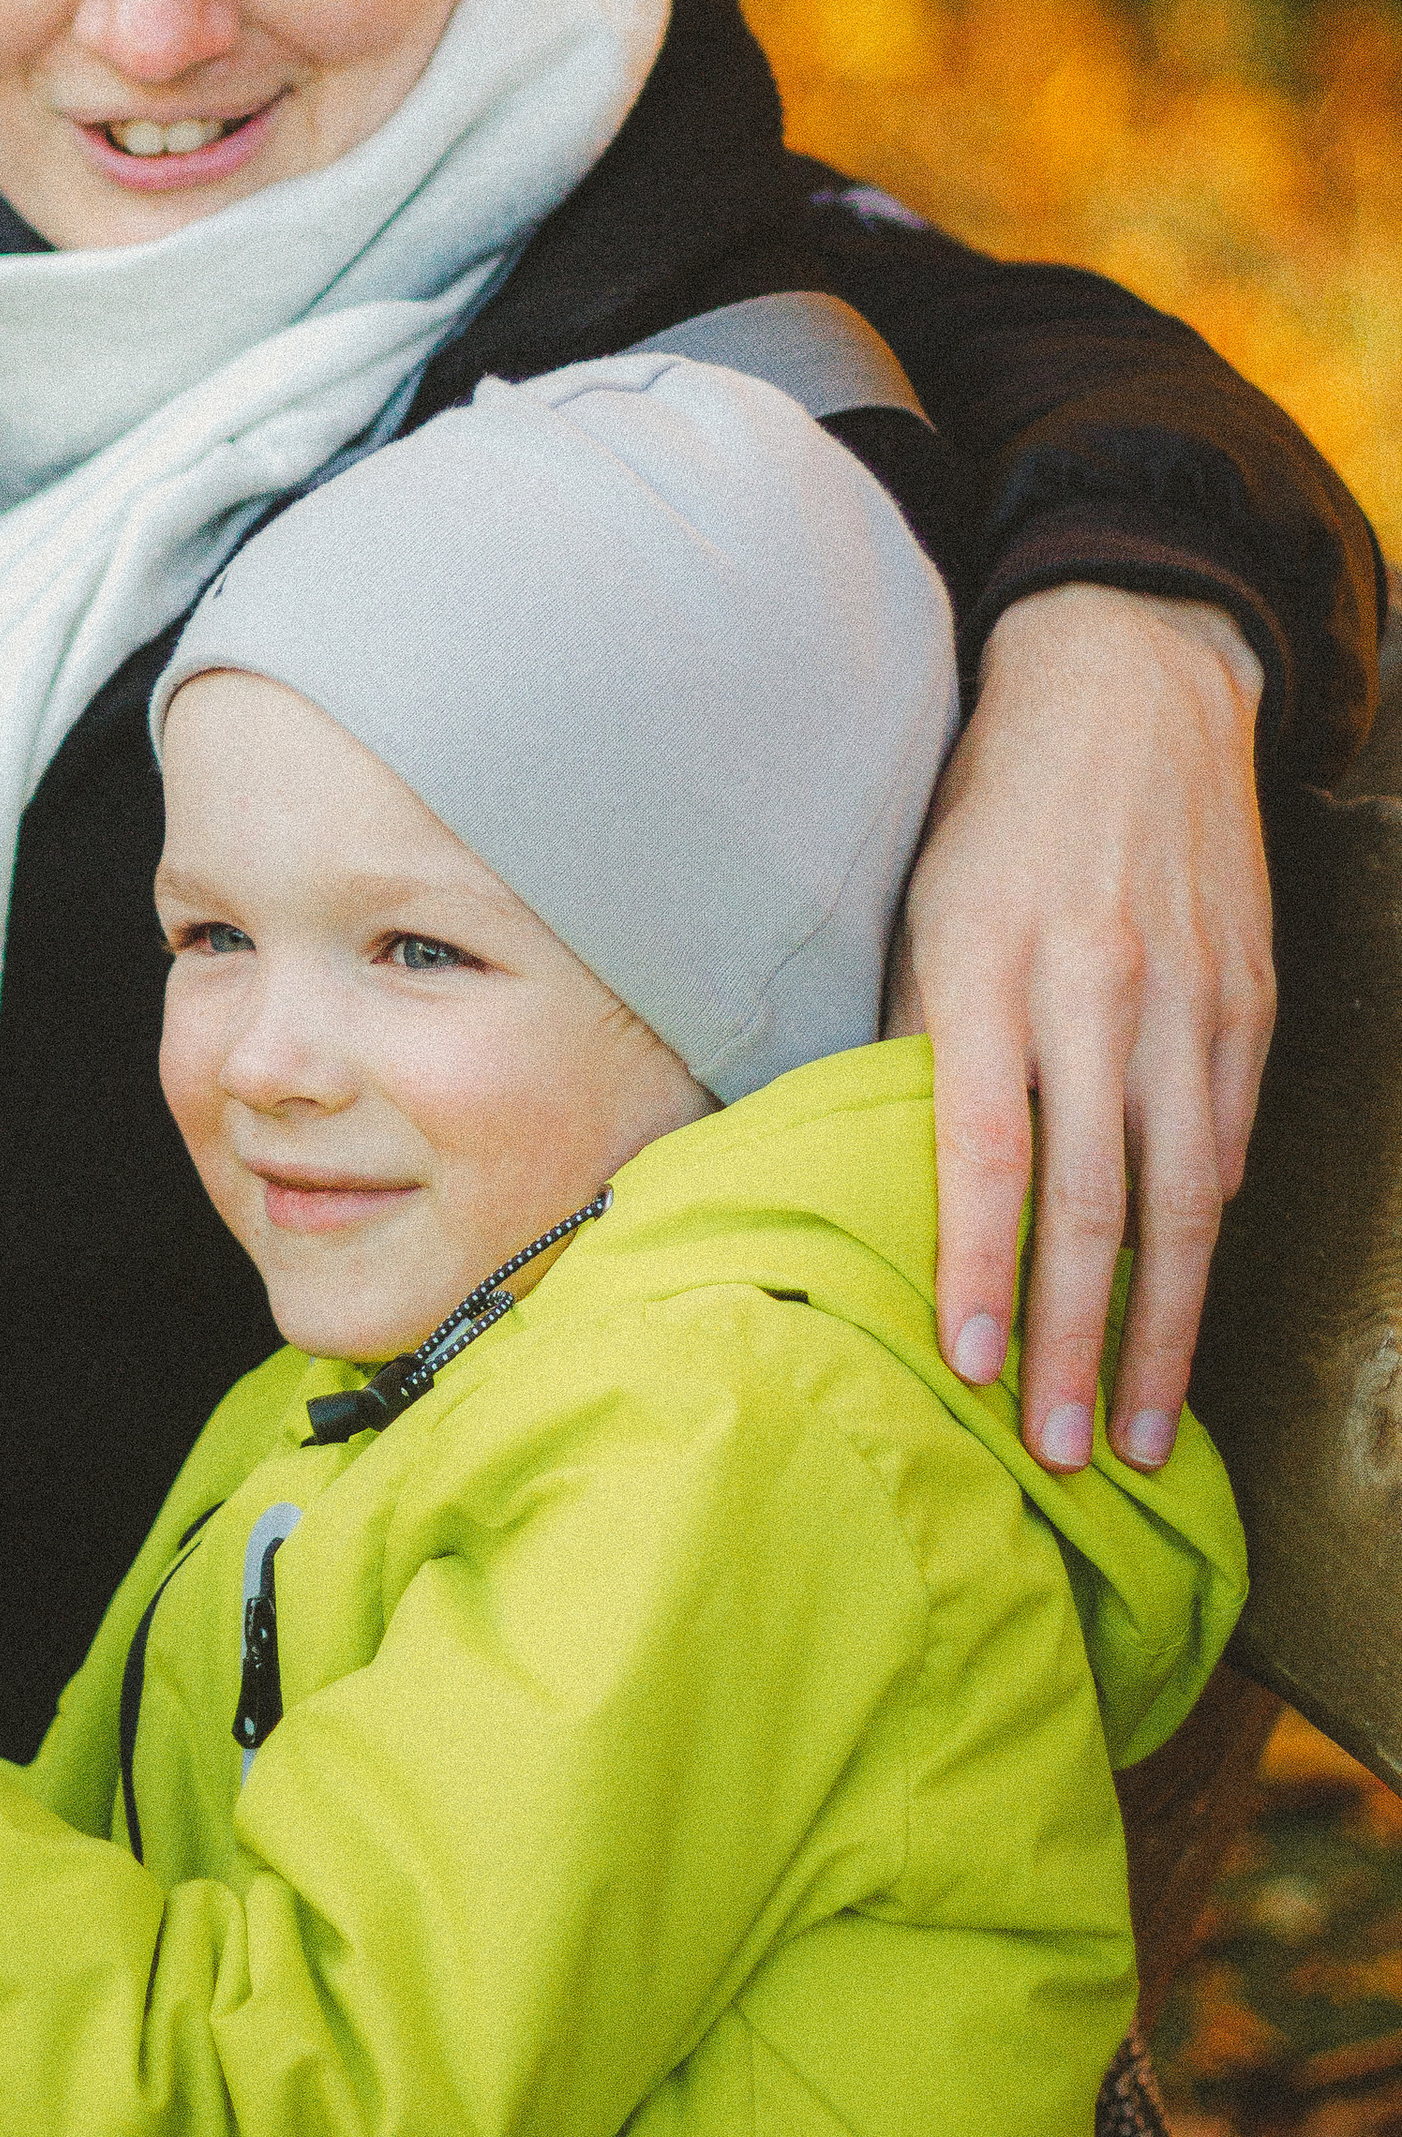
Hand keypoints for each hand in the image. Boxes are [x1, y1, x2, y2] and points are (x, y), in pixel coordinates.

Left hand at [887, 586, 1273, 1475]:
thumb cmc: (992, 803)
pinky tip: (1183, 1298)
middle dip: (1078, 1340)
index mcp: (992, 962)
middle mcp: (1097, 987)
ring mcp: (1185, 997)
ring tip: (1143, 1426)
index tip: (972, 1366)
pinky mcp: (1246, 997)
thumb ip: (920, 1029)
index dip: (981, 1266)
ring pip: (1181, 1196)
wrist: (1128, 686)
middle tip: (1062, 1450)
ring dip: (1161, 1325)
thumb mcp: (924, 897)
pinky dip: (1202, 1226)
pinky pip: (1226, 1137)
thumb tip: (891, 1166)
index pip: (985, 1147)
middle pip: (1092, 1200)